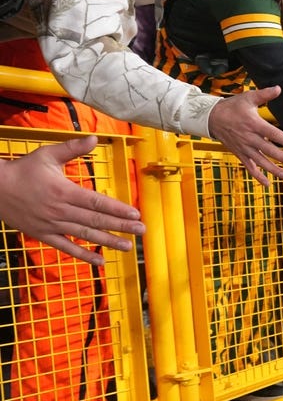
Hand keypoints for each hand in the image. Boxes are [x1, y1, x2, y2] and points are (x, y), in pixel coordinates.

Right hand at [0, 137, 144, 264]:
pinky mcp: (43, 235)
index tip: (135, 214)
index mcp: (64, 191)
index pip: (96, 202)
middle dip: (121, 226)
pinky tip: (100, 262)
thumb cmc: (22, 170)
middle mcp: (60, 210)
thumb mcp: (47, 155)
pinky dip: (83, 256)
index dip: (117, 209)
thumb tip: (93, 138)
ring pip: (85, 235)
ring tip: (127, 246)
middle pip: (95, 220)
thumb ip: (72, 148)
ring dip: (108, 242)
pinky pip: (66, 248)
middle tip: (142, 231)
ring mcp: (52, 225)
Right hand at [207, 86, 282, 184]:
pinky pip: (249, 167)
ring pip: (260, 161)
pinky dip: (258, 176)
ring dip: (273, 170)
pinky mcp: (239, 153)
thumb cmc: (232, 107)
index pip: (273, 134)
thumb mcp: (248, 98)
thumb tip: (279, 88)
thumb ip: (265, 94)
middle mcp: (250, 138)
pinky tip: (267, 184)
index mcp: (254, 124)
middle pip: (269, 150)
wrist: (211, 117)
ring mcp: (244, 147)